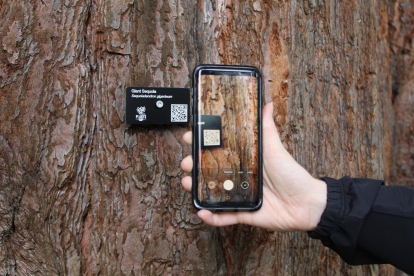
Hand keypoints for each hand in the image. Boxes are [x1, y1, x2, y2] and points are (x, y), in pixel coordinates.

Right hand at [180, 103, 326, 231]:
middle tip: (186, 163)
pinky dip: (212, 217)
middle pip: (209, 172)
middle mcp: (238, 177)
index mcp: (243, 161)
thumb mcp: (275, 150)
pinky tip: (201, 212)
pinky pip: (224, 218)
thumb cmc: (292, 175)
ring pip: (212, 193)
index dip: (202, 144)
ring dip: (196, 190)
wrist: (306, 204)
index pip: (218, 151)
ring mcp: (238, 196)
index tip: (190, 137)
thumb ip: (268, 129)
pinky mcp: (243, 213)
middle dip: (193, 166)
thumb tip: (267, 105)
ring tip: (188, 183)